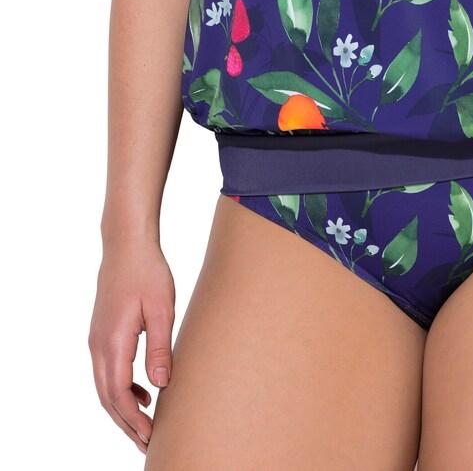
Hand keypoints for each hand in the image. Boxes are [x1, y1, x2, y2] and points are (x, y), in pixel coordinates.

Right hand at [88, 234, 175, 453]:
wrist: (126, 244)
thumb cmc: (148, 271)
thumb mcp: (162, 308)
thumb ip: (159, 347)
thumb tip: (160, 385)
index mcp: (113, 342)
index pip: (119, 394)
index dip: (133, 419)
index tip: (151, 436)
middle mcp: (98, 345)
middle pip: (108, 398)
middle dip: (126, 423)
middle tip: (147, 443)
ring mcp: (97, 339)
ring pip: (105, 387)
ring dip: (122, 409)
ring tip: (145, 425)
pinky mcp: (102, 333)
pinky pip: (107, 371)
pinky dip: (121, 389)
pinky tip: (144, 391)